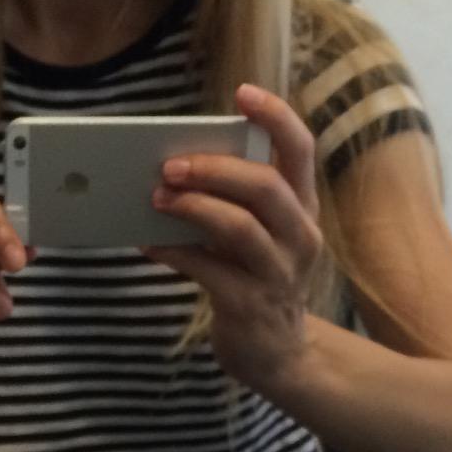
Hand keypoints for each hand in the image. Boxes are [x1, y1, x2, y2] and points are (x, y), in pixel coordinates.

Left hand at [145, 84, 323, 389]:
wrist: (278, 358)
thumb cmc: (259, 284)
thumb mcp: (261, 240)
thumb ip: (236, 206)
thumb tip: (177, 172)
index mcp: (303, 209)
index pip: (300, 150)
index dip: (275, 116)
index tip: (242, 93)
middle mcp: (299, 237)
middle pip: (265, 185)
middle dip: (214, 169)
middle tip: (170, 164)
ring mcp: (277, 273)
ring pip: (239, 226)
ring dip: (193, 207)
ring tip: (157, 198)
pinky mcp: (249, 305)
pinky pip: (208, 269)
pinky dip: (174, 252)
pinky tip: (149, 243)